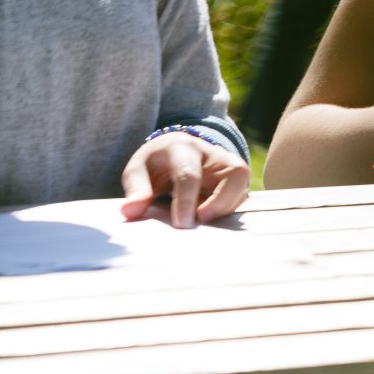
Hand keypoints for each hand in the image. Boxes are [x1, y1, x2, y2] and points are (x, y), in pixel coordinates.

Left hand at [121, 133, 249, 228]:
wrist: (174, 151)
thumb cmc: (156, 164)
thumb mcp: (138, 170)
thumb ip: (136, 189)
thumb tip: (131, 211)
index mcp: (183, 147)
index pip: (189, 174)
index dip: (186, 200)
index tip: (182, 225)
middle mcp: (212, 153)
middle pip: (233, 173)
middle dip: (222, 201)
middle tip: (202, 221)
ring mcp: (228, 165)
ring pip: (242, 186)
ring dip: (226, 208)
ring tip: (206, 224)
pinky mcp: (236, 180)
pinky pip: (241, 197)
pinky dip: (228, 211)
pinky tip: (211, 222)